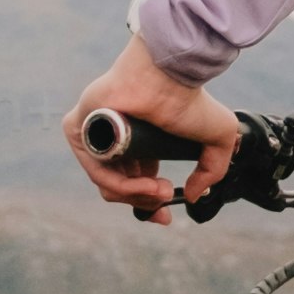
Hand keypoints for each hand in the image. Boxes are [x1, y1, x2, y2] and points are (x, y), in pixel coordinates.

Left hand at [66, 39, 242, 217]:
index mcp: (139, 145)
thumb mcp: (217, 139)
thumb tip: (193, 196)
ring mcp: (93, 136)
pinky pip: (96, 171)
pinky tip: (146, 184)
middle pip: (119, 190)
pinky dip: (121, 185)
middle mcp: (114, 143)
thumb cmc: (191, 99)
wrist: (169, 76)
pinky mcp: (77, 129)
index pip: (133, 186)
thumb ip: (212, 171)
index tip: (166, 217)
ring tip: (162, 189)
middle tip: (166, 196)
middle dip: (146, 202)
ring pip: (108, 185)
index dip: (149, 206)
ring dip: (138, 196)